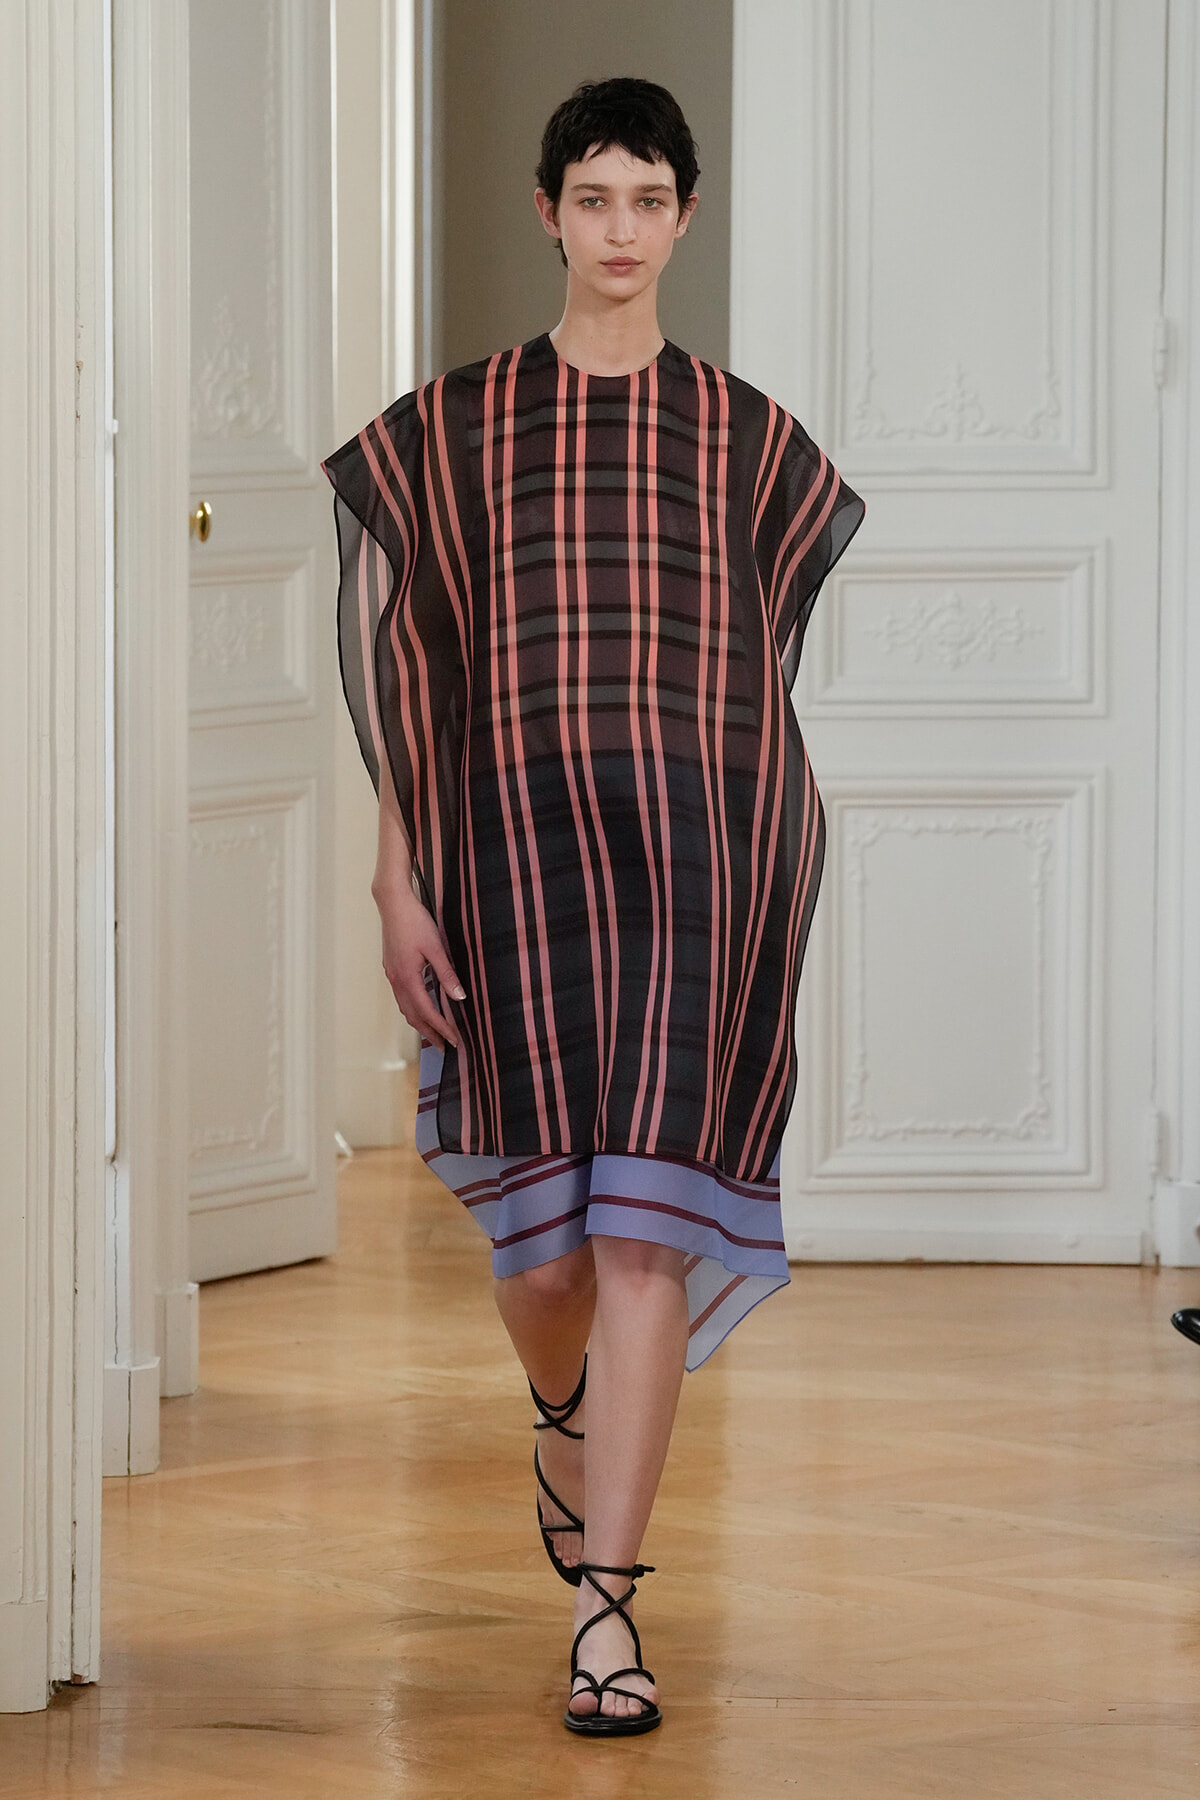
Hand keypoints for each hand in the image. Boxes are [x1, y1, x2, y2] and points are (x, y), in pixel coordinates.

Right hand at [373, 879, 464, 1051]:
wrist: (392, 903)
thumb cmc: (415, 922)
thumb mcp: (435, 947)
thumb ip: (446, 973)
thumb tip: (459, 997)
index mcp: (408, 978)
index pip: (427, 1012)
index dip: (441, 1028)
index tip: (455, 1041)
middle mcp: (397, 980)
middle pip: (413, 1016)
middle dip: (430, 1033)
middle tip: (445, 1046)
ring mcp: (392, 975)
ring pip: (405, 1007)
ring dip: (420, 1022)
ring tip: (434, 1033)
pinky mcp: (392, 968)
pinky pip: (402, 996)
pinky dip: (413, 1008)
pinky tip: (422, 1007)